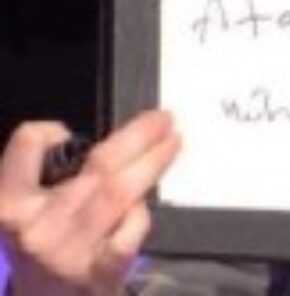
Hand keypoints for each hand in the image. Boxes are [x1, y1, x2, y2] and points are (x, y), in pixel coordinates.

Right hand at [0, 111, 179, 295]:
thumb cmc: (44, 245)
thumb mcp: (28, 209)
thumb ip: (49, 172)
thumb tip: (88, 138)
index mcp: (11, 204)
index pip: (26, 146)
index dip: (47, 133)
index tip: (67, 133)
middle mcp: (37, 226)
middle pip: (98, 165)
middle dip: (138, 136)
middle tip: (164, 118)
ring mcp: (71, 250)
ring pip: (120, 191)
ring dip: (153, 161)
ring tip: (173, 141)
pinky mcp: (101, 271)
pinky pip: (132, 227)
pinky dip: (140, 213)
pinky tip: (143, 205)